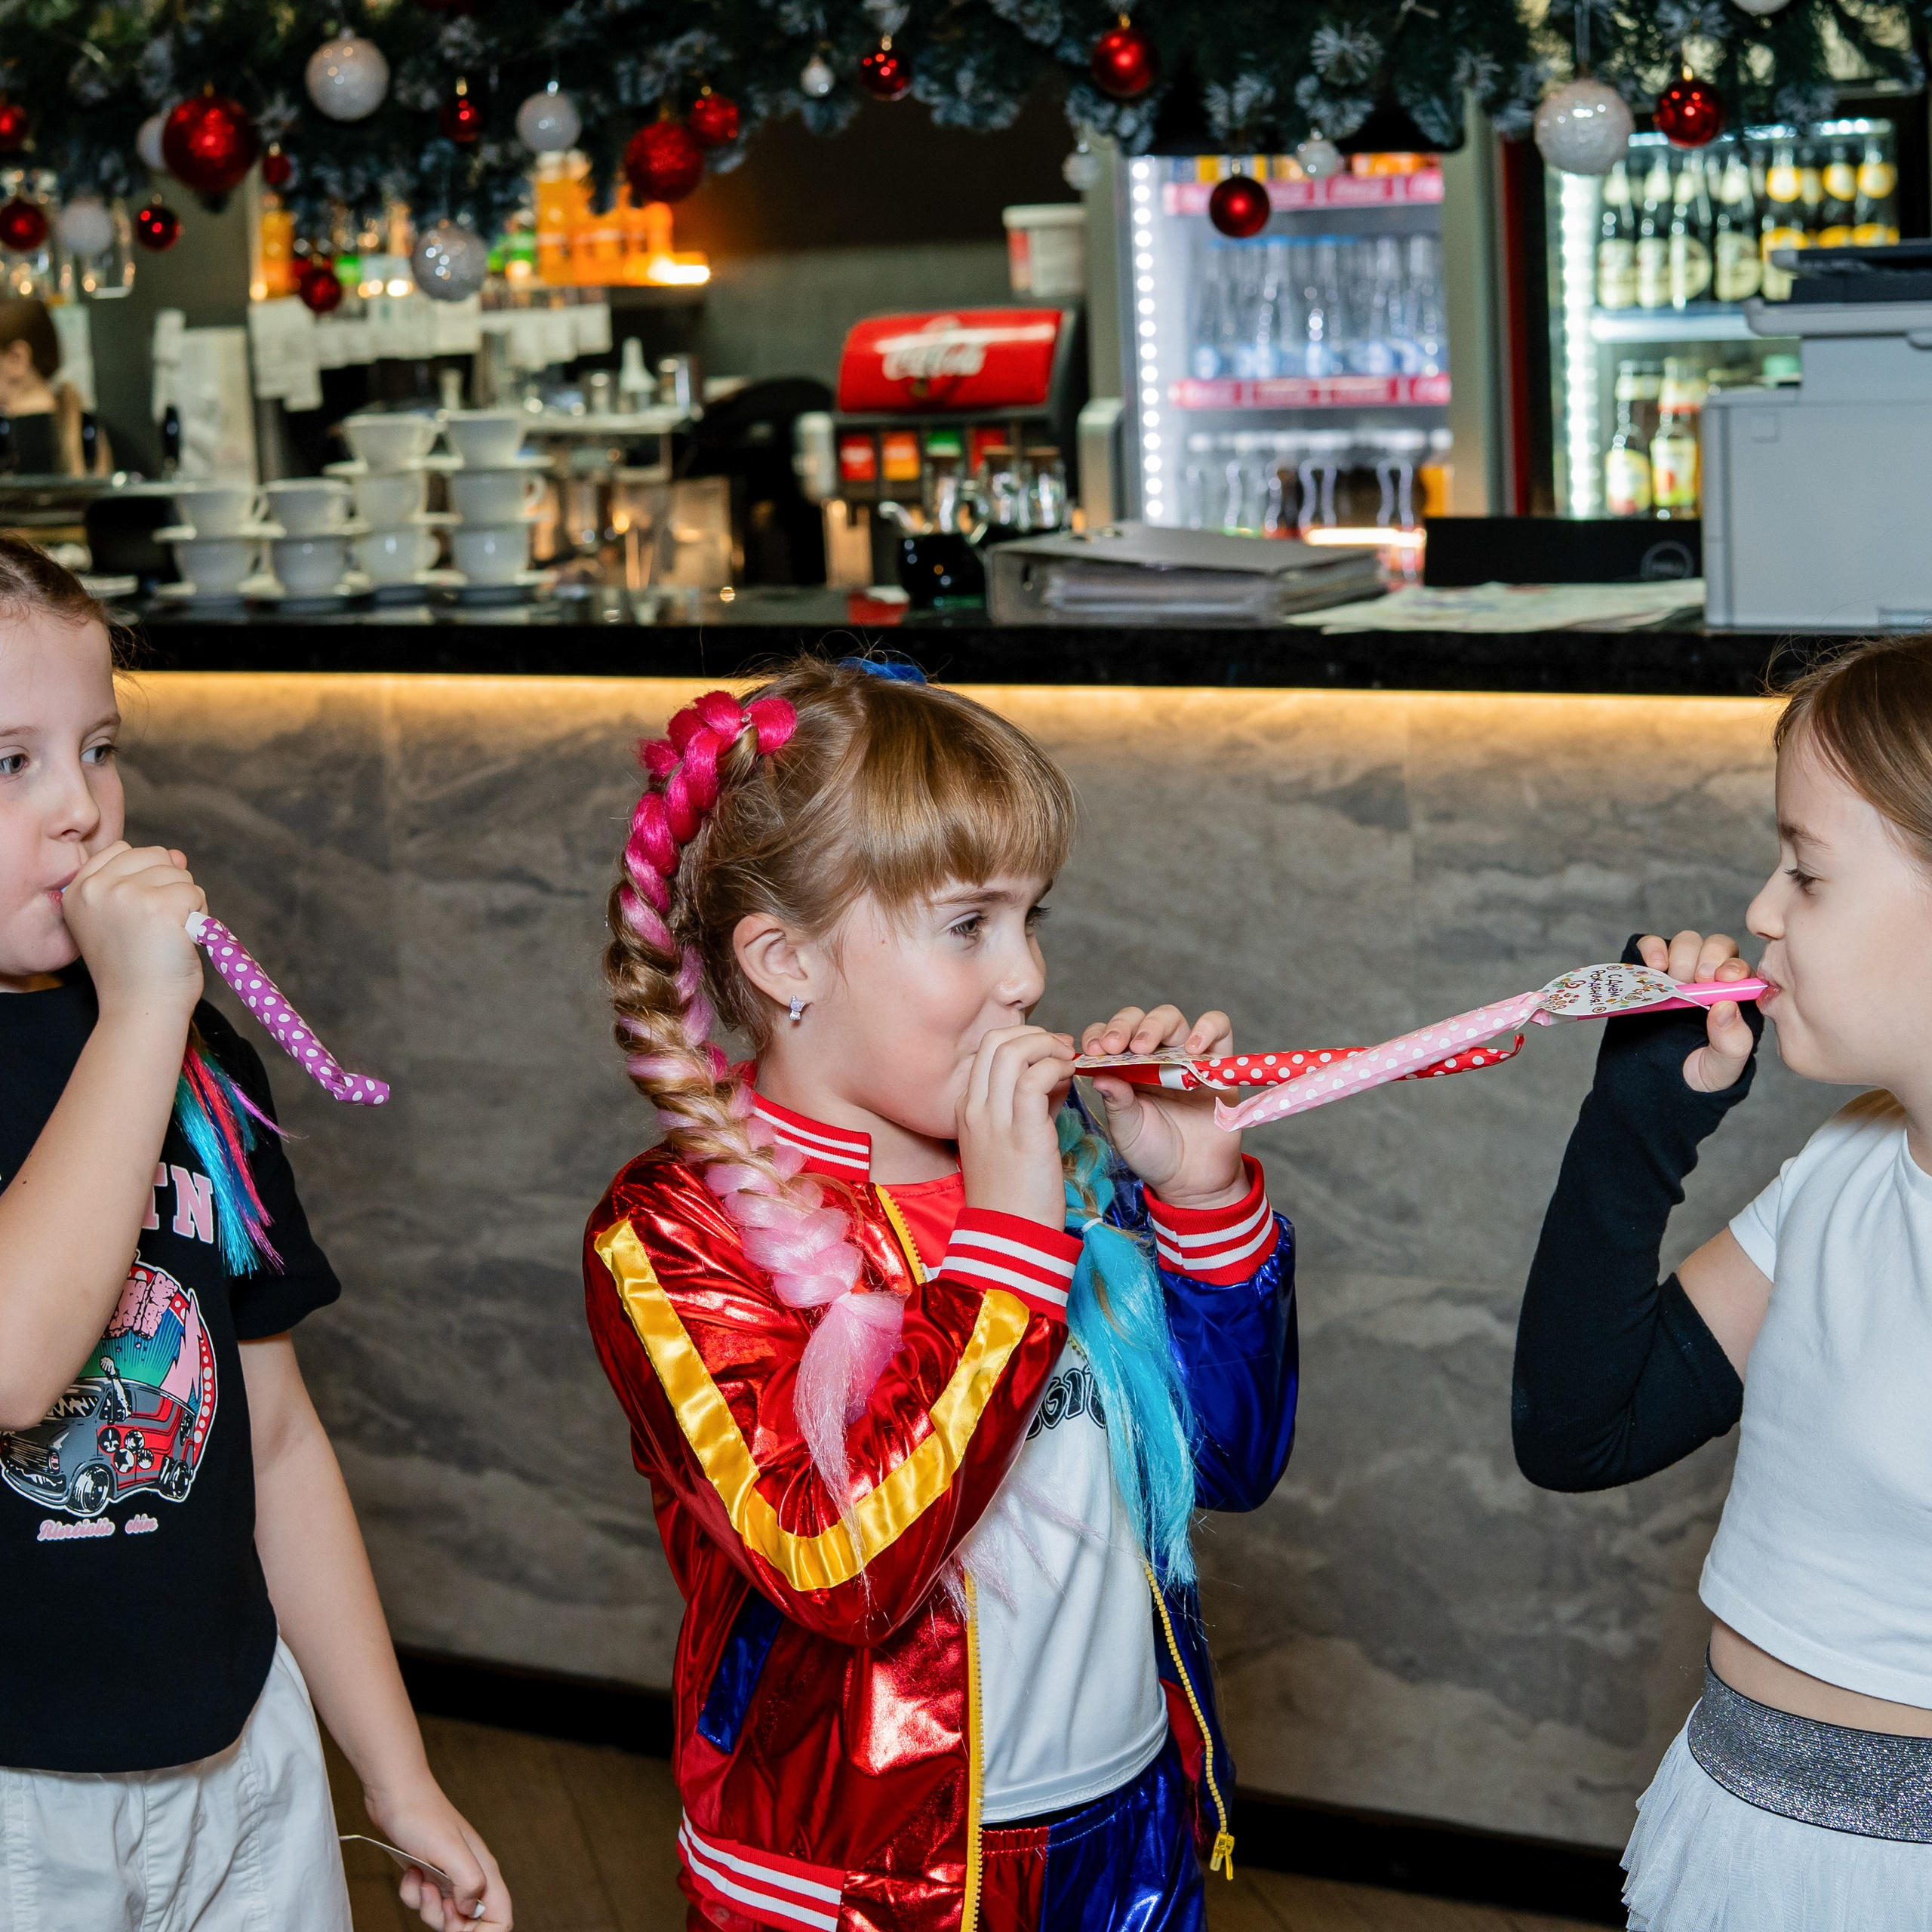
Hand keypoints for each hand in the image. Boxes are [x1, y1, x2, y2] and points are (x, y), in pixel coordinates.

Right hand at [59, 842, 203, 1021]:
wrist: (141, 1008)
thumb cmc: (136, 970)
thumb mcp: (126, 919)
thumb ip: (144, 881)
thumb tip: (177, 854)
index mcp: (79, 890)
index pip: (123, 849)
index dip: (146, 874)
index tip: (144, 910)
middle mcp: (97, 888)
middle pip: (156, 856)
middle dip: (170, 887)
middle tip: (159, 927)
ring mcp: (126, 895)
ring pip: (180, 874)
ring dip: (187, 903)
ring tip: (169, 936)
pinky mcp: (159, 907)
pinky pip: (195, 894)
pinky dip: (199, 917)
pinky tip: (181, 940)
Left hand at [365, 1778, 511, 1928]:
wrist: (395, 1793)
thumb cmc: (423, 1815)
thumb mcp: (449, 1849)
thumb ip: (468, 1881)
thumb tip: (468, 1909)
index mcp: (484, 1870)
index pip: (500, 1917)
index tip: (458, 1931)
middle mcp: (470, 1875)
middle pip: (470, 1923)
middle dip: (448, 1925)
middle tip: (434, 1903)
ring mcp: (449, 1875)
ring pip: (444, 1915)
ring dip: (426, 1907)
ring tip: (421, 1879)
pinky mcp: (430, 1873)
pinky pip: (423, 1902)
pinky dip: (412, 1894)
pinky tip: (411, 1872)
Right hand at [957, 1024, 1075, 1229]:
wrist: (1010, 1235)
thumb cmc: (1015, 1192)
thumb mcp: (1013, 1139)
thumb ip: (1030, 1103)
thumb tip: (1055, 1074)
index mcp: (966, 1109)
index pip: (987, 1051)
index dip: (1022, 1040)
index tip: (1049, 1051)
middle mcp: (975, 1108)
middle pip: (996, 1041)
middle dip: (1034, 1033)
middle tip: (1061, 1048)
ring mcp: (994, 1119)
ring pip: (1013, 1051)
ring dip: (1047, 1045)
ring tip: (1069, 1060)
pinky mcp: (1023, 1132)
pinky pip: (1035, 1078)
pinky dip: (1056, 1067)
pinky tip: (1071, 1077)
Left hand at [1081, 1005, 1247, 1209]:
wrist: (1192, 1179)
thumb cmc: (1154, 1152)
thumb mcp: (1127, 1130)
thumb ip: (1116, 1102)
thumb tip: (1099, 1074)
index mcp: (1124, 1068)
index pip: (1109, 1037)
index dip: (1099, 1035)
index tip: (1093, 1050)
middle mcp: (1153, 1056)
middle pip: (1138, 1020)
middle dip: (1123, 1026)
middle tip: (1114, 1046)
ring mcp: (1185, 1057)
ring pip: (1171, 1019)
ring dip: (1155, 1024)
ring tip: (1145, 1047)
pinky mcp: (1218, 1062)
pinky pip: (1219, 1029)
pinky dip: (1207, 1028)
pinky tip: (1192, 1046)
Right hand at [1635, 929, 1755, 1093]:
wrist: (1649, 1087)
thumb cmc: (1693, 1078)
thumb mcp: (1720, 1069)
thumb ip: (1732, 1042)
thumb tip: (1726, 1006)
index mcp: (1732, 999)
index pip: (1739, 968)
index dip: (1732, 966)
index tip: (1721, 979)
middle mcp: (1707, 981)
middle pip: (1715, 946)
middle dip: (1706, 957)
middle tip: (1694, 979)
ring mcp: (1676, 974)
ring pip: (1687, 942)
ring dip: (1681, 954)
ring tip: (1671, 978)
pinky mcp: (1646, 972)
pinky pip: (1651, 945)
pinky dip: (1652, 947)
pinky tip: (1654, 965)